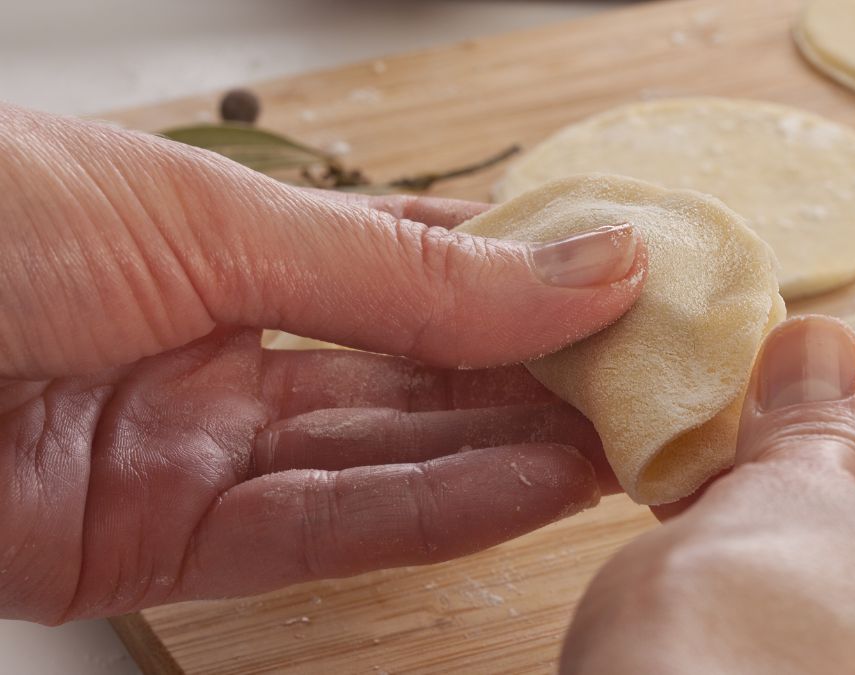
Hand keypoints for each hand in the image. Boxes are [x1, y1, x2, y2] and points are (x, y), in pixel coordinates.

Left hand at [0, 104, 644, 622]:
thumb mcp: (212, 221)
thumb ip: (404, 273)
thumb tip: (582, 258)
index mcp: (222, 242)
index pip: (409, 268)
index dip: (521, 278)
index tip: (628, 286)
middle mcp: (215, 348)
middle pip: (409, 374)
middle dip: (534, 378)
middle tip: (652, 379)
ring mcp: (188, 450)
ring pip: (382, 458)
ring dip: (509, 452)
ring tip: (624, 438)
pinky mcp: (151, 545)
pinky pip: (320, 530)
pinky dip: (433, 510)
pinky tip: (533, 484)